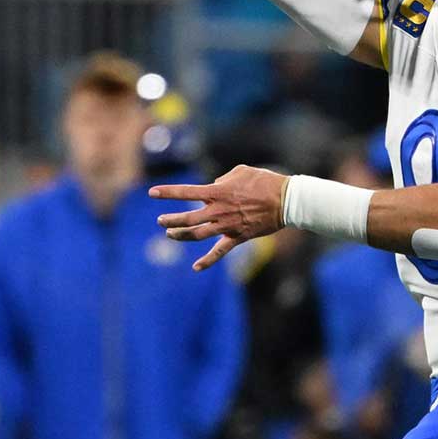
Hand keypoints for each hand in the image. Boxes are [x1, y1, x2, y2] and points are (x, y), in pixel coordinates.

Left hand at [151, 165, 288, 270]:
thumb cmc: (264, 181)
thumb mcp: (240, 171)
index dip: (167, 192)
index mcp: (218, 192)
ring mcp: (227, 226)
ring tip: (170, 235)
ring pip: (197, 234)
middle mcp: (218, 210)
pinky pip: (220, 252)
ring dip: (182, 235)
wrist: (285, 200)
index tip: (152, 193)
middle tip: (161, 221)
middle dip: (171, 220)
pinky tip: (196, 267)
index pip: (186, 192)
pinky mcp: (238, 237)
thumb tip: (213, 186)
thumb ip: (222, 179)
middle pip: (187, 218)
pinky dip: (207, 261)